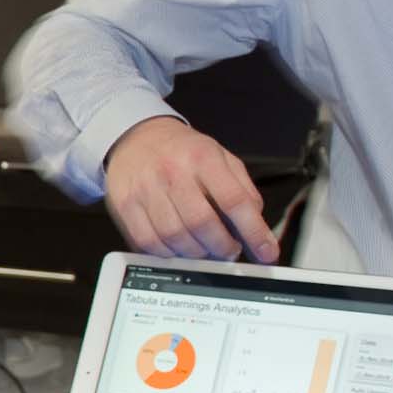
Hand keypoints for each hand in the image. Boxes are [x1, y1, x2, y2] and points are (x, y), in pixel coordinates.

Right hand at [103, 115, 276, 262]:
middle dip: (223, 247)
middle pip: (202, 223)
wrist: (136, 138)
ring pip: (175, 237)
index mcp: (203, 158)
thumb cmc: (182, 151)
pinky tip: (178, 247)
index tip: (266, 252)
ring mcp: (145, 188)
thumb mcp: (221, 158)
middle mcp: (173, 171)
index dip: (254, 232)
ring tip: (205, 249)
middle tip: (229, 251)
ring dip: (197, 253)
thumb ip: (242, 189)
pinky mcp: (125, 205)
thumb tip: (256, 226)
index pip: (234, 200)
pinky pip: (148, 242)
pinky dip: (169, 252)